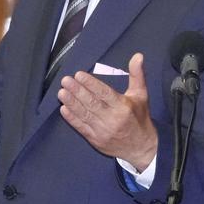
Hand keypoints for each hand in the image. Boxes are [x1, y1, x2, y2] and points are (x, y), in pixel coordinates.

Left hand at [58, 53, 157, 171]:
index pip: (104, 93)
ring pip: (85, 115)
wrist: (141, 148)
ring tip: (61, 92)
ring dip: (72, 103)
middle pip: (92, 103)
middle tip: (65, 80)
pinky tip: (63, 109)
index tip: (79, 75)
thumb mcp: (141, 95)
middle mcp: (112, 119)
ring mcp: (103, 131)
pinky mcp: (95, 140)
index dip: (91, 84)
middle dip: (77, 91)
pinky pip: (82, 128)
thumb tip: (138, 55)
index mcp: (123, 106)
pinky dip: (72, 119)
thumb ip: (137, 74)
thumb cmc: (139, 117)